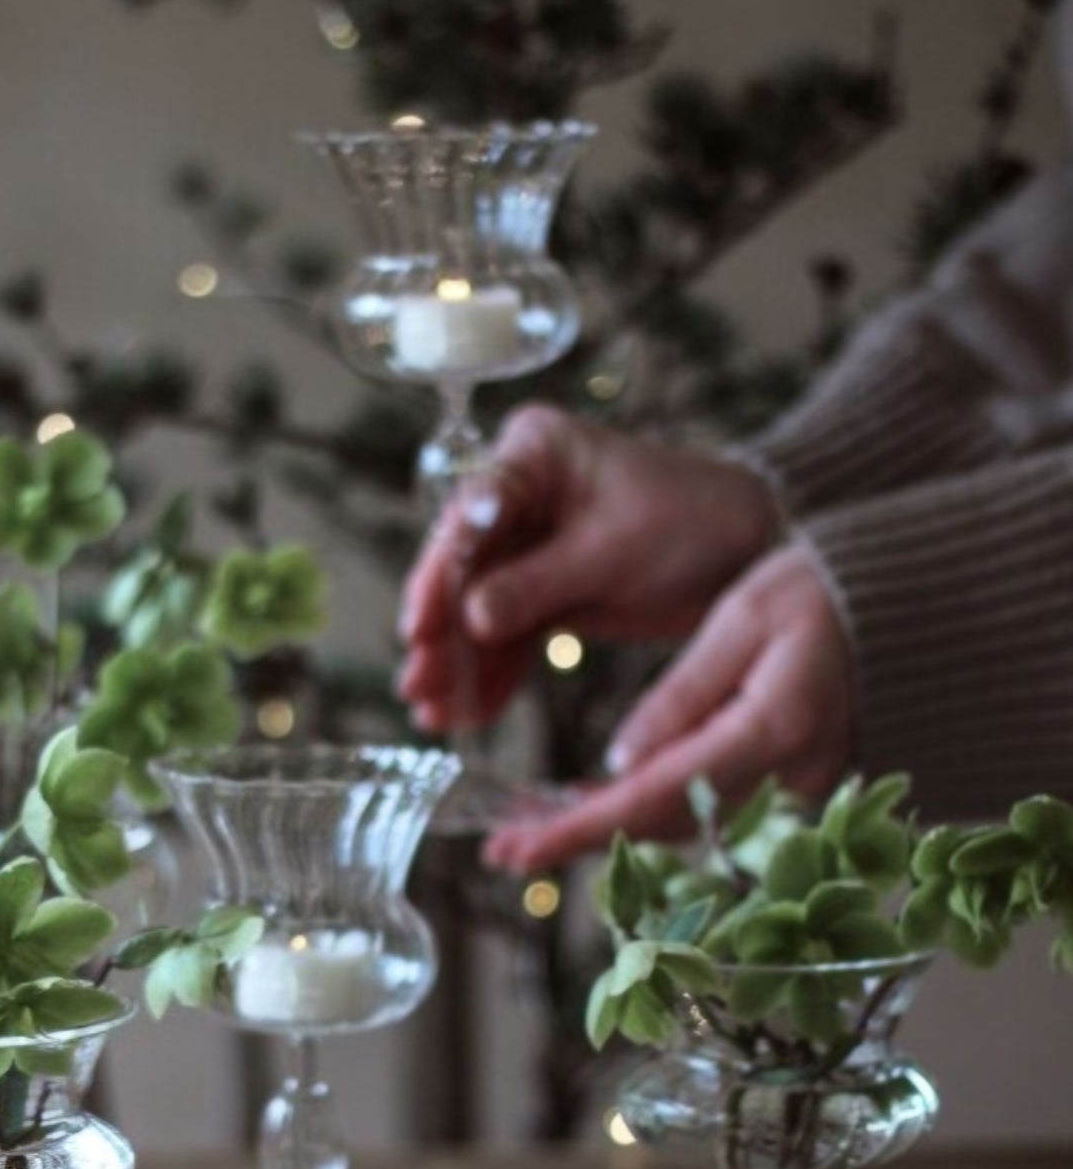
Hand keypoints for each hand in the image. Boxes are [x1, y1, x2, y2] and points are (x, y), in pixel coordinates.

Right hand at [396, 405, 780, 731]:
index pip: (469, 516)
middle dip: (441, 633)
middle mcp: (518, 493)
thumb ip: (536, 583)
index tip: (418, 628)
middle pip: (462, 567)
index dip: (439, 576)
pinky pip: (507, 636)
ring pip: (477, 610)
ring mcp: (527, 545)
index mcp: (532, 453)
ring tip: (433, 715)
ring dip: (458, 664)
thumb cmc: (690, 522)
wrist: (750, 548)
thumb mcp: (612, 551)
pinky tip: (471, 714)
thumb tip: (468, 617)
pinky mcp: (544, 590)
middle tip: (417, 685)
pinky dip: (493, 674)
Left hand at [483, 544, 854, 871]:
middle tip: (503, 848)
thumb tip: (617, 763)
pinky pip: (708, 811)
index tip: (519, 849)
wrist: (909, 610)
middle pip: (665, 826)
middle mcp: (787, 778)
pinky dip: (647, 812)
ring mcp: (795, 792)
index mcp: (772, 729)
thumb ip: (683, 694)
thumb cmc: (825, 594)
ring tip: (529, 830)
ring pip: (683, 826)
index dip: (583, 829)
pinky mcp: (789, 790)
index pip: (658, 795)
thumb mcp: (745, 619)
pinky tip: (591, 807)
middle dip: (581, 840)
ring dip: (608, 831)